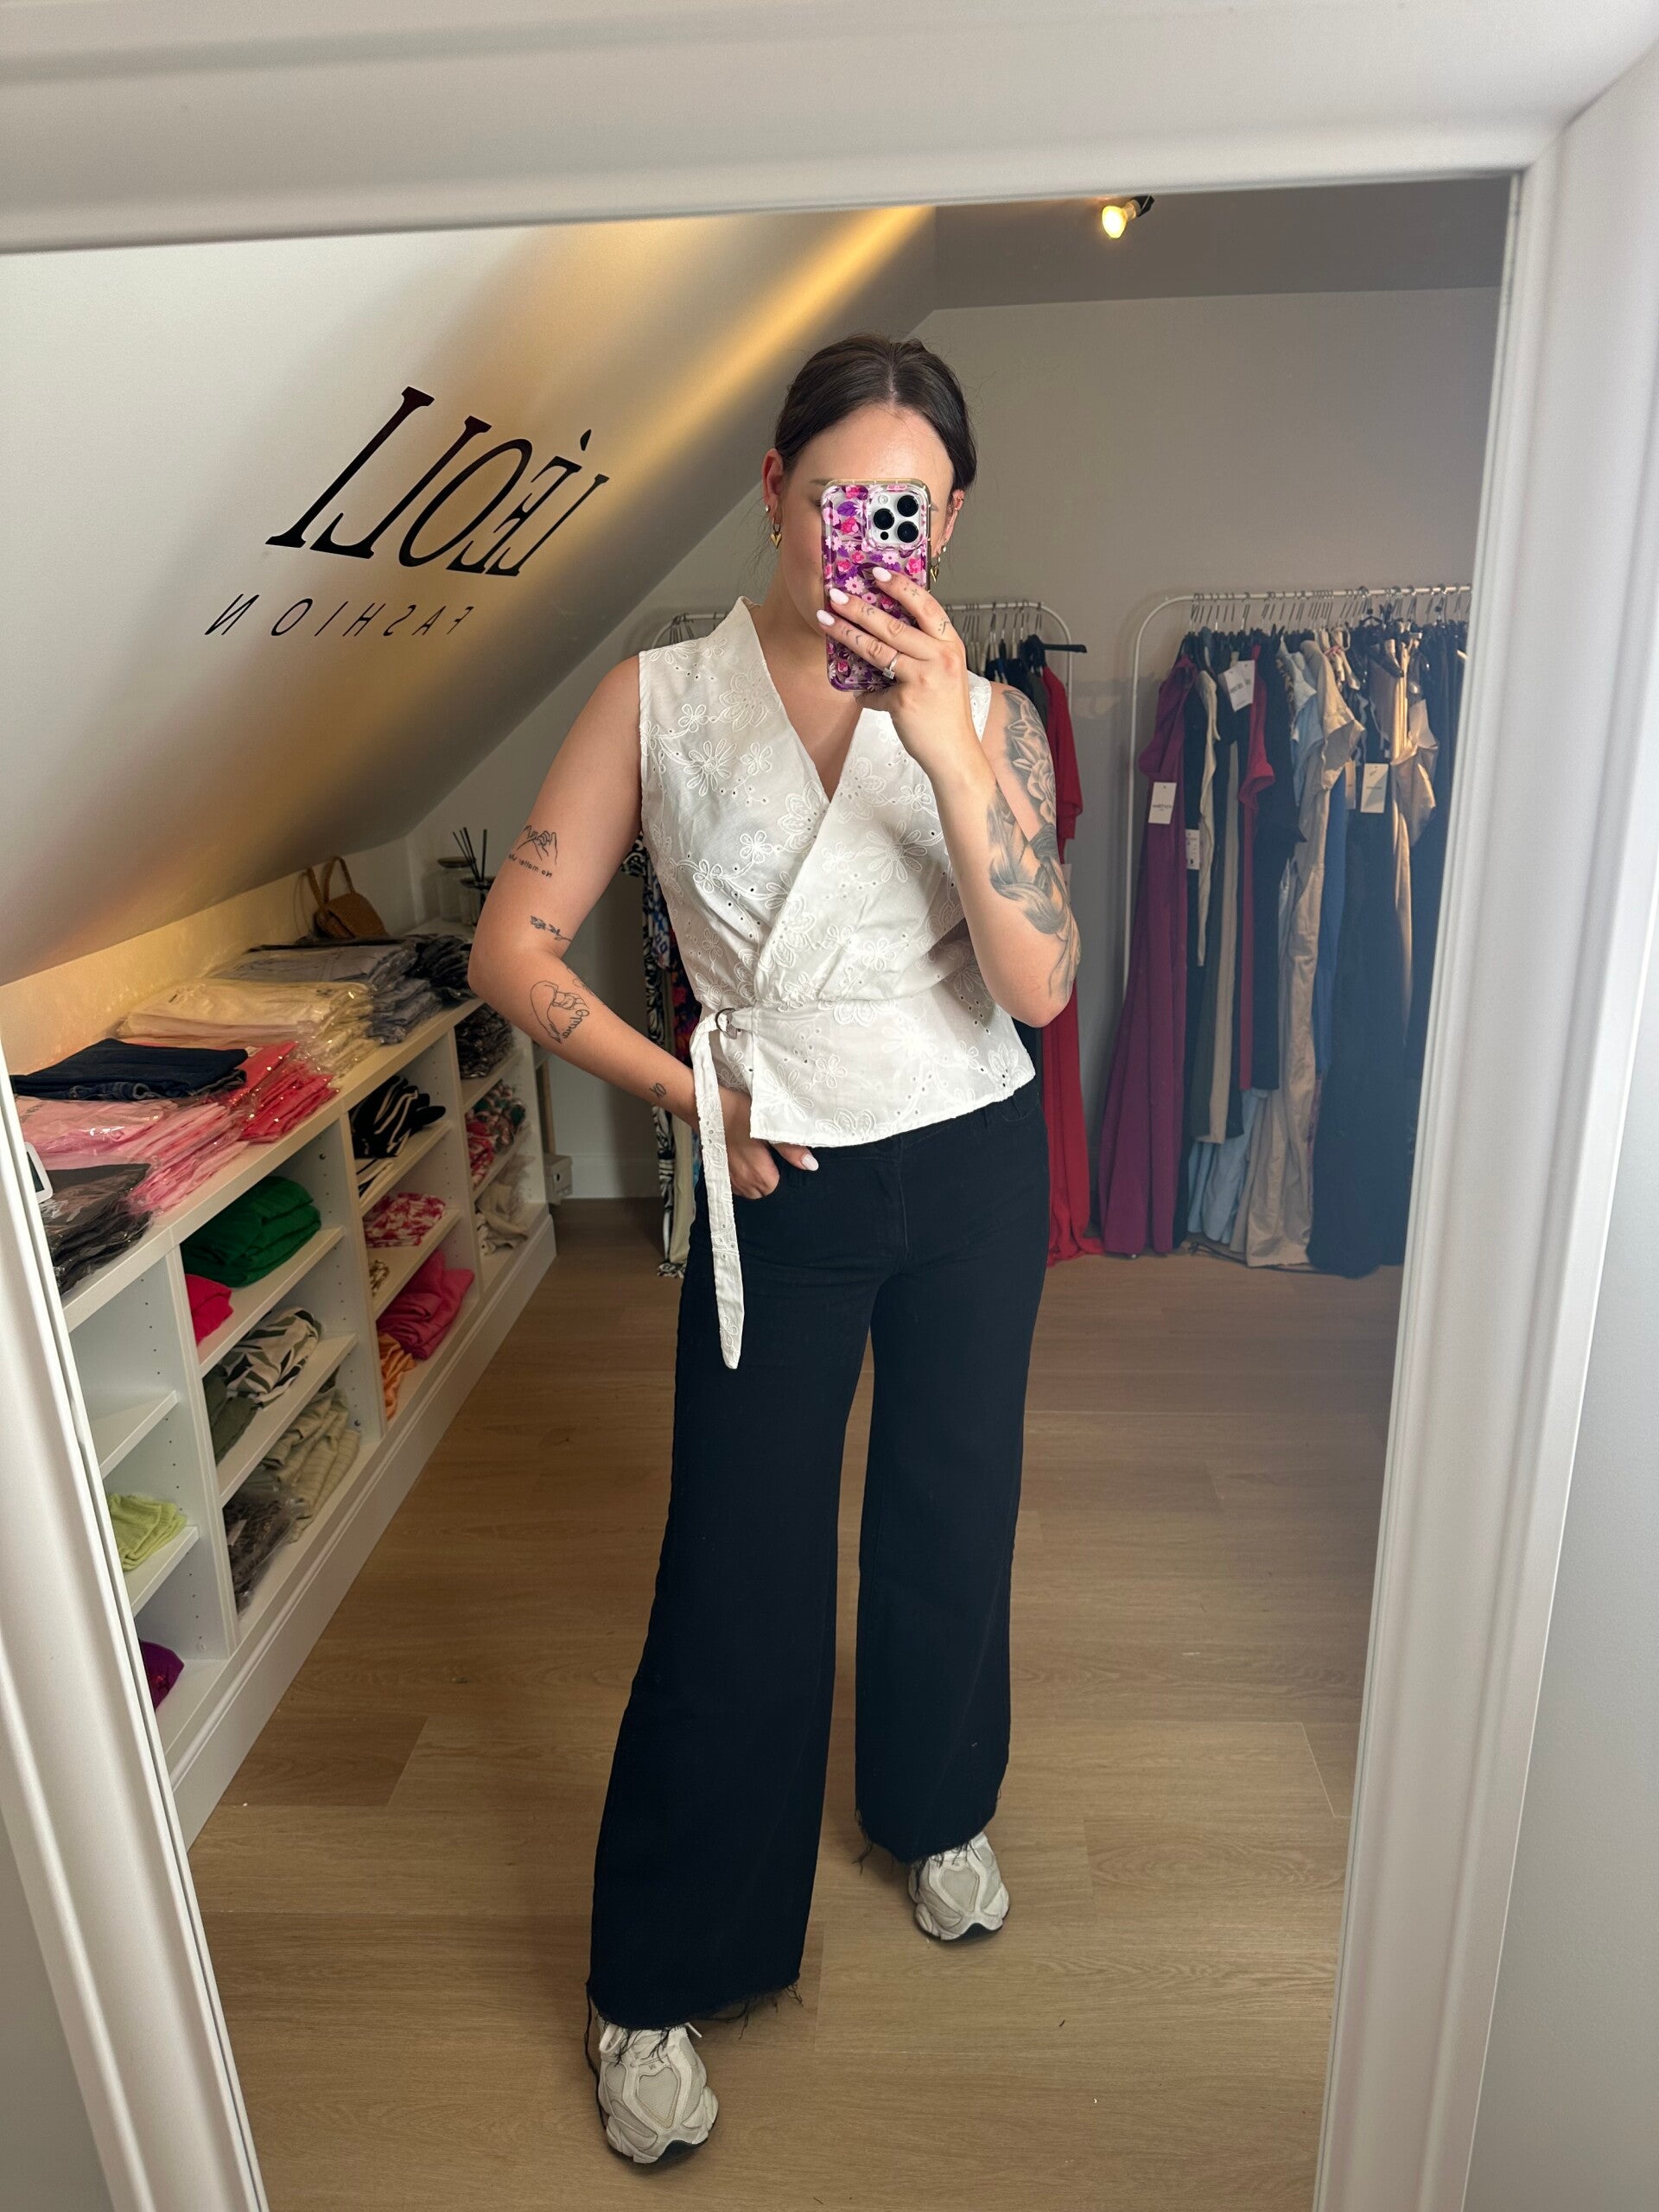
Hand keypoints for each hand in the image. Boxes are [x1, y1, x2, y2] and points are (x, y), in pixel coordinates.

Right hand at [718, 1086, 817, 1196]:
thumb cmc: (739, 1113)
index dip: (783, 1176)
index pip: (777, 1189)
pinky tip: (744, 1161)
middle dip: (770, 1180)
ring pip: (748, 1190)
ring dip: (755, 1180)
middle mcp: (742, 1182)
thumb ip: (790, 1149)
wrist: (705, 1105)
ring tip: (759, 1160)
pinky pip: (734, 1184)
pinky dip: (741, 1177)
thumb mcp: (769, 1127)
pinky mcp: (718, 1170)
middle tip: (772, 1158)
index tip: (782, 1161)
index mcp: (757, 1174)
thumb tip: (811, 1166)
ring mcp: (728, 1177)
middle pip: (763, 1192)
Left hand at [814, 567, 977, 778]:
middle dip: (859, 607)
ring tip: (825, 620)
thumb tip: (883, 634)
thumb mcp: (943, 673)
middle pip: (893, 625)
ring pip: (877, 650)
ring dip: (846, 633)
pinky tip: (858, 694)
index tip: (876, 572)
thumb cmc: (947, 713)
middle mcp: (941, 657)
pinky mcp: (905, 702)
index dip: (900, 587)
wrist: (955, 753)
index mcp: (950, 645)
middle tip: (834, 594)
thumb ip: (922, 651)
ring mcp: (924, 679)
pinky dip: (865, 694)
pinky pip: (874, 692)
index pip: (925, 606)